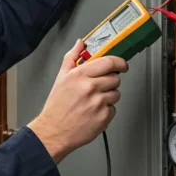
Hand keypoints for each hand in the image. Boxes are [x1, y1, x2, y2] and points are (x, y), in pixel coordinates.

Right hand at [28, 40, 128, 163]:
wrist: (53, 132)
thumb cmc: (56, 106)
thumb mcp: (61, 77)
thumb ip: (72, 57)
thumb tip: (80, 43)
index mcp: (80, 75)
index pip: (109, 62)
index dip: (120, 62)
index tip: (122, 65)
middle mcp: (90, 87)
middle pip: (115, 78)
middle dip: (110, 81)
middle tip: (99, 87)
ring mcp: (98, 103)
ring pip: (116, 94)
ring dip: (109, 96)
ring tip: (94, 101)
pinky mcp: (103, 117)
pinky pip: (113, 109)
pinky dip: (106, 110)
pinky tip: (93, 111)